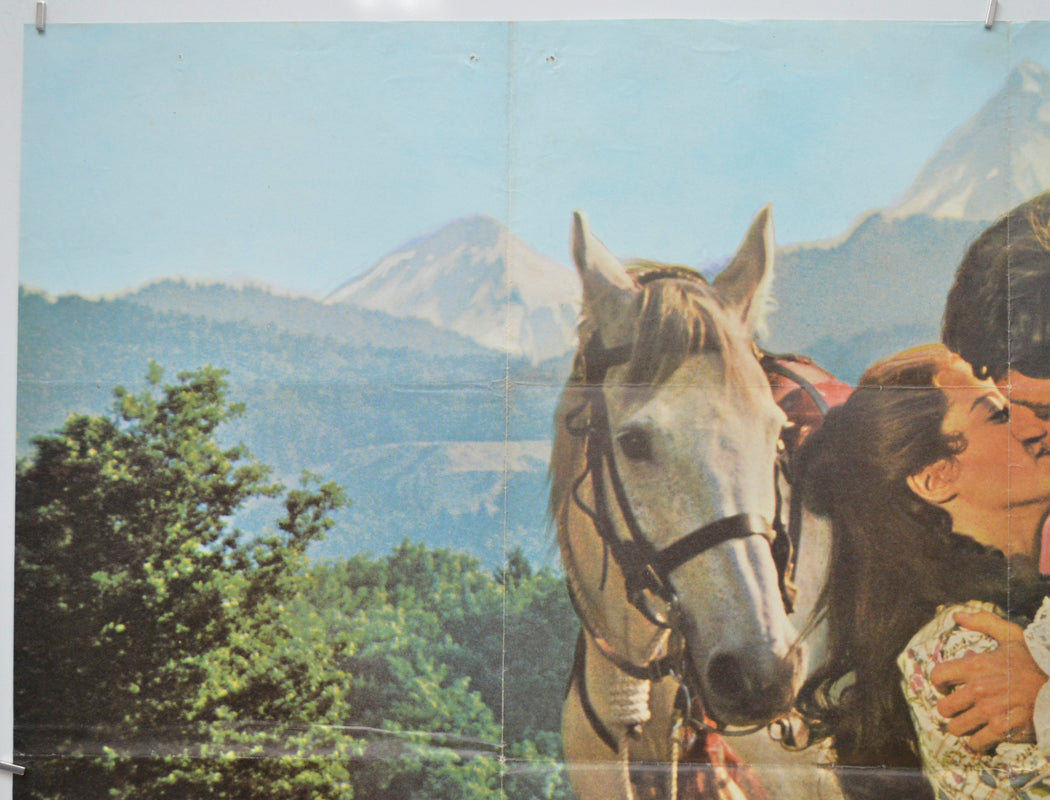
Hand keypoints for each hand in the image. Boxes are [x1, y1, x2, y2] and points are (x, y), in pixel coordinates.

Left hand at [929, 611, 1046, 751]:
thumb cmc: (1036, 661)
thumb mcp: (1011, 635)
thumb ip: (983, 622)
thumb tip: (957, 615)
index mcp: (975, 665)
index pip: (938, 675)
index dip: (939, 683)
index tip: (946, 687)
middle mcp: (978, 689)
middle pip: (944, 707)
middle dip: (949, 709)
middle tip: (958, 709)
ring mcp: (990, 711)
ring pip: (956, 727)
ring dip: (961, 727)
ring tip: (969, 724)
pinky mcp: (1003, 729)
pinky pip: (976, 742)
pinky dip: (977, 742)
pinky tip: (981, 738)